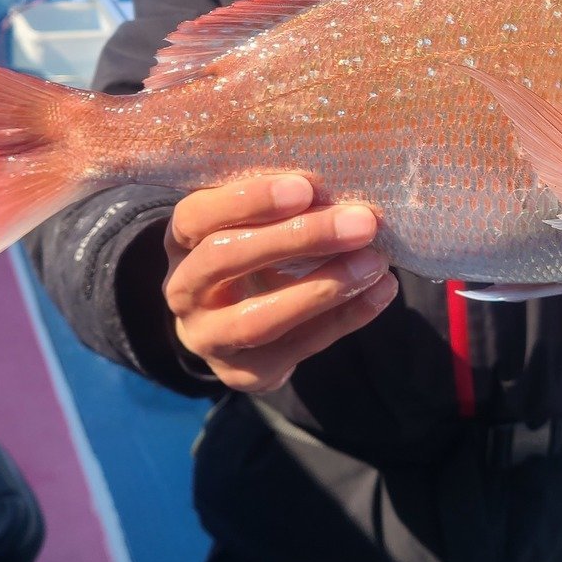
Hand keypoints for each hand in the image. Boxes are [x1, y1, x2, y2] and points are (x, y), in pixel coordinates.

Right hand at [163, 173, 396, 394]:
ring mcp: (209, 338)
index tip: (305, 188)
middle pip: (226, 261)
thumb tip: (344, 188)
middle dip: (296, 239)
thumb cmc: (253, 253)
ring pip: (258, 319)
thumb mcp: (251, 225)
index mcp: (181, 241)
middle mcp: (183, 291)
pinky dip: (344, 318)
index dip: (247, 201)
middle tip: (359, 223)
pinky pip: (297, 348)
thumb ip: (283, 207)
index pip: (196, 216)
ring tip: (373, 263)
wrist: (232, 328)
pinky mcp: (244, 373)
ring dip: (323, 288)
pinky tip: (380, 291)